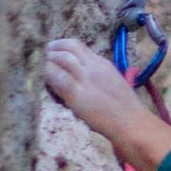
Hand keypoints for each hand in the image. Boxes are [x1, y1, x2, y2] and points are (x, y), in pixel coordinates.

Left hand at [44, 38, 170, 170]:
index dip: (61, 46)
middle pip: (68, 47)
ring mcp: (85, 79)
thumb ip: (98, 77)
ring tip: (39, 66)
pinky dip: (47, 75)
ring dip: (47, 60)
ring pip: (61, 58)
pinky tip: (42, 79)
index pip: (77, 46)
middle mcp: (92, 67)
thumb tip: (83, 78)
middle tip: (41, 56)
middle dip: (51, 48)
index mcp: (102, 64)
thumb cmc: (126, 111)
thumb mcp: (114, 84)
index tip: (52, 52)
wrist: (132, 124)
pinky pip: (57, 77)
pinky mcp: (77, 94)